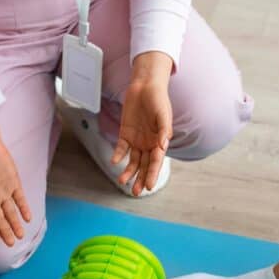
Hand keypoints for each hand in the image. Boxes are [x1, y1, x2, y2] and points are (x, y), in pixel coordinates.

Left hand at [111, 51, 173, 195]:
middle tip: (136, 192)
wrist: (144, 86)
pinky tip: (115, 162)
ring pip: (133, 161)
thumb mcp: (163, 113)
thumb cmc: (158, 99)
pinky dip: (118, 155)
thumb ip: (164, 130)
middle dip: (141, 179)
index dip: (153, 174)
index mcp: (160, 141)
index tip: (150, 186)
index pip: (156, 162)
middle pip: (145, 165)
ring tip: (123, 181)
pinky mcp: (125, 134)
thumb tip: (163, 146)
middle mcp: (149, 144)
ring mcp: (137, 140)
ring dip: (129, 171)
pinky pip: (121, 148)